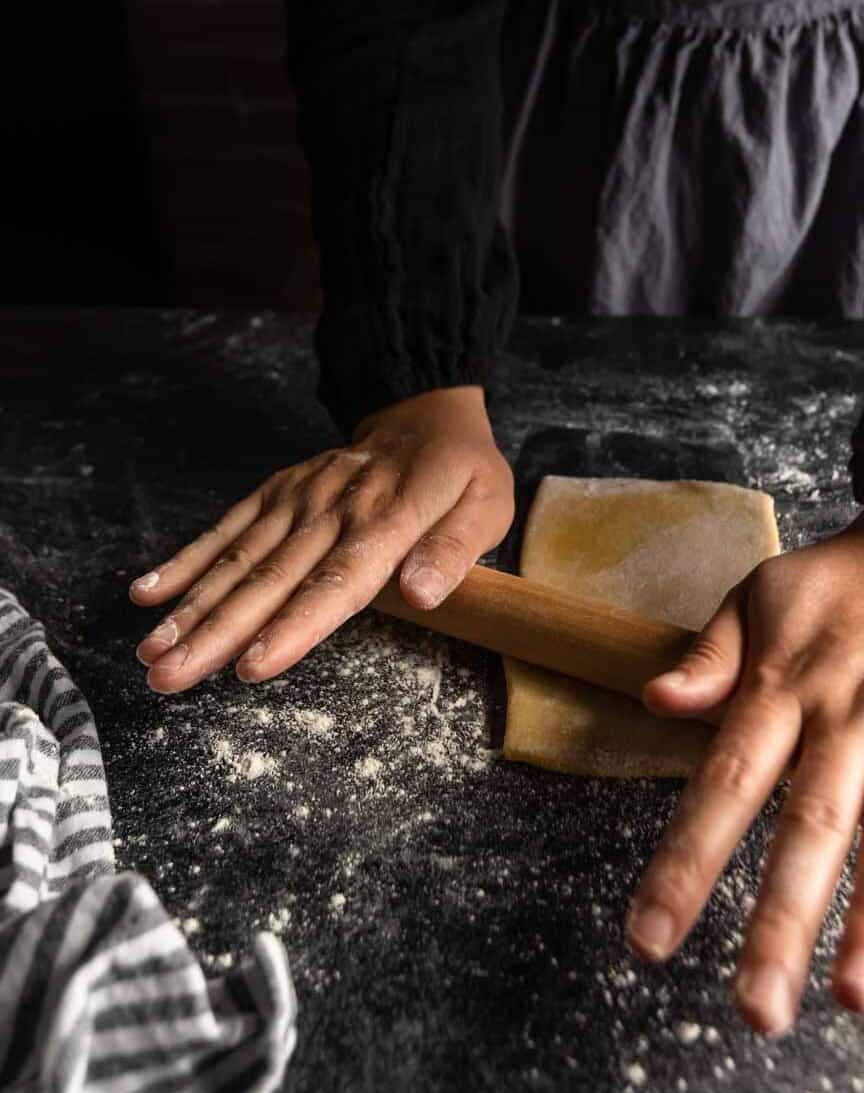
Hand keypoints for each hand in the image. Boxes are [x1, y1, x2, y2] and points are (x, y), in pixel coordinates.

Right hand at [129, 386, 513, 692]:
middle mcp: (334, 508)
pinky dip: (187, 559)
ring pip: (240, 558)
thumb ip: (454, 550)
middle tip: (170, 678)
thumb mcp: (486, 506)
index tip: (254, 666)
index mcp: (390, 518)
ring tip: (150, 652)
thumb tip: (421, 594)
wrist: (424, 414)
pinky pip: (228, 527)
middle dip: (218, 631)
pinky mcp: (278, 492)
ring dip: (191, 606)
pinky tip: (148, 593)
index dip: (296, 625)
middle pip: (273, 577)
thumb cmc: (461, 474)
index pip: (339, 579)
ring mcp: (300, 498)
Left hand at [625, 507, 863, 1032]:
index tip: (649, 941)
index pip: (725, 782)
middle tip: (757, 1009)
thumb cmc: (842, 581)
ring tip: (860, 994)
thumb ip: (710, 655)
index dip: (686, 862)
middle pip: (811, 826)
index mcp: (784, 686)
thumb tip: (654, 702)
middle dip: (781, 920)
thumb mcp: (758, 594)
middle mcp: (849, 715)